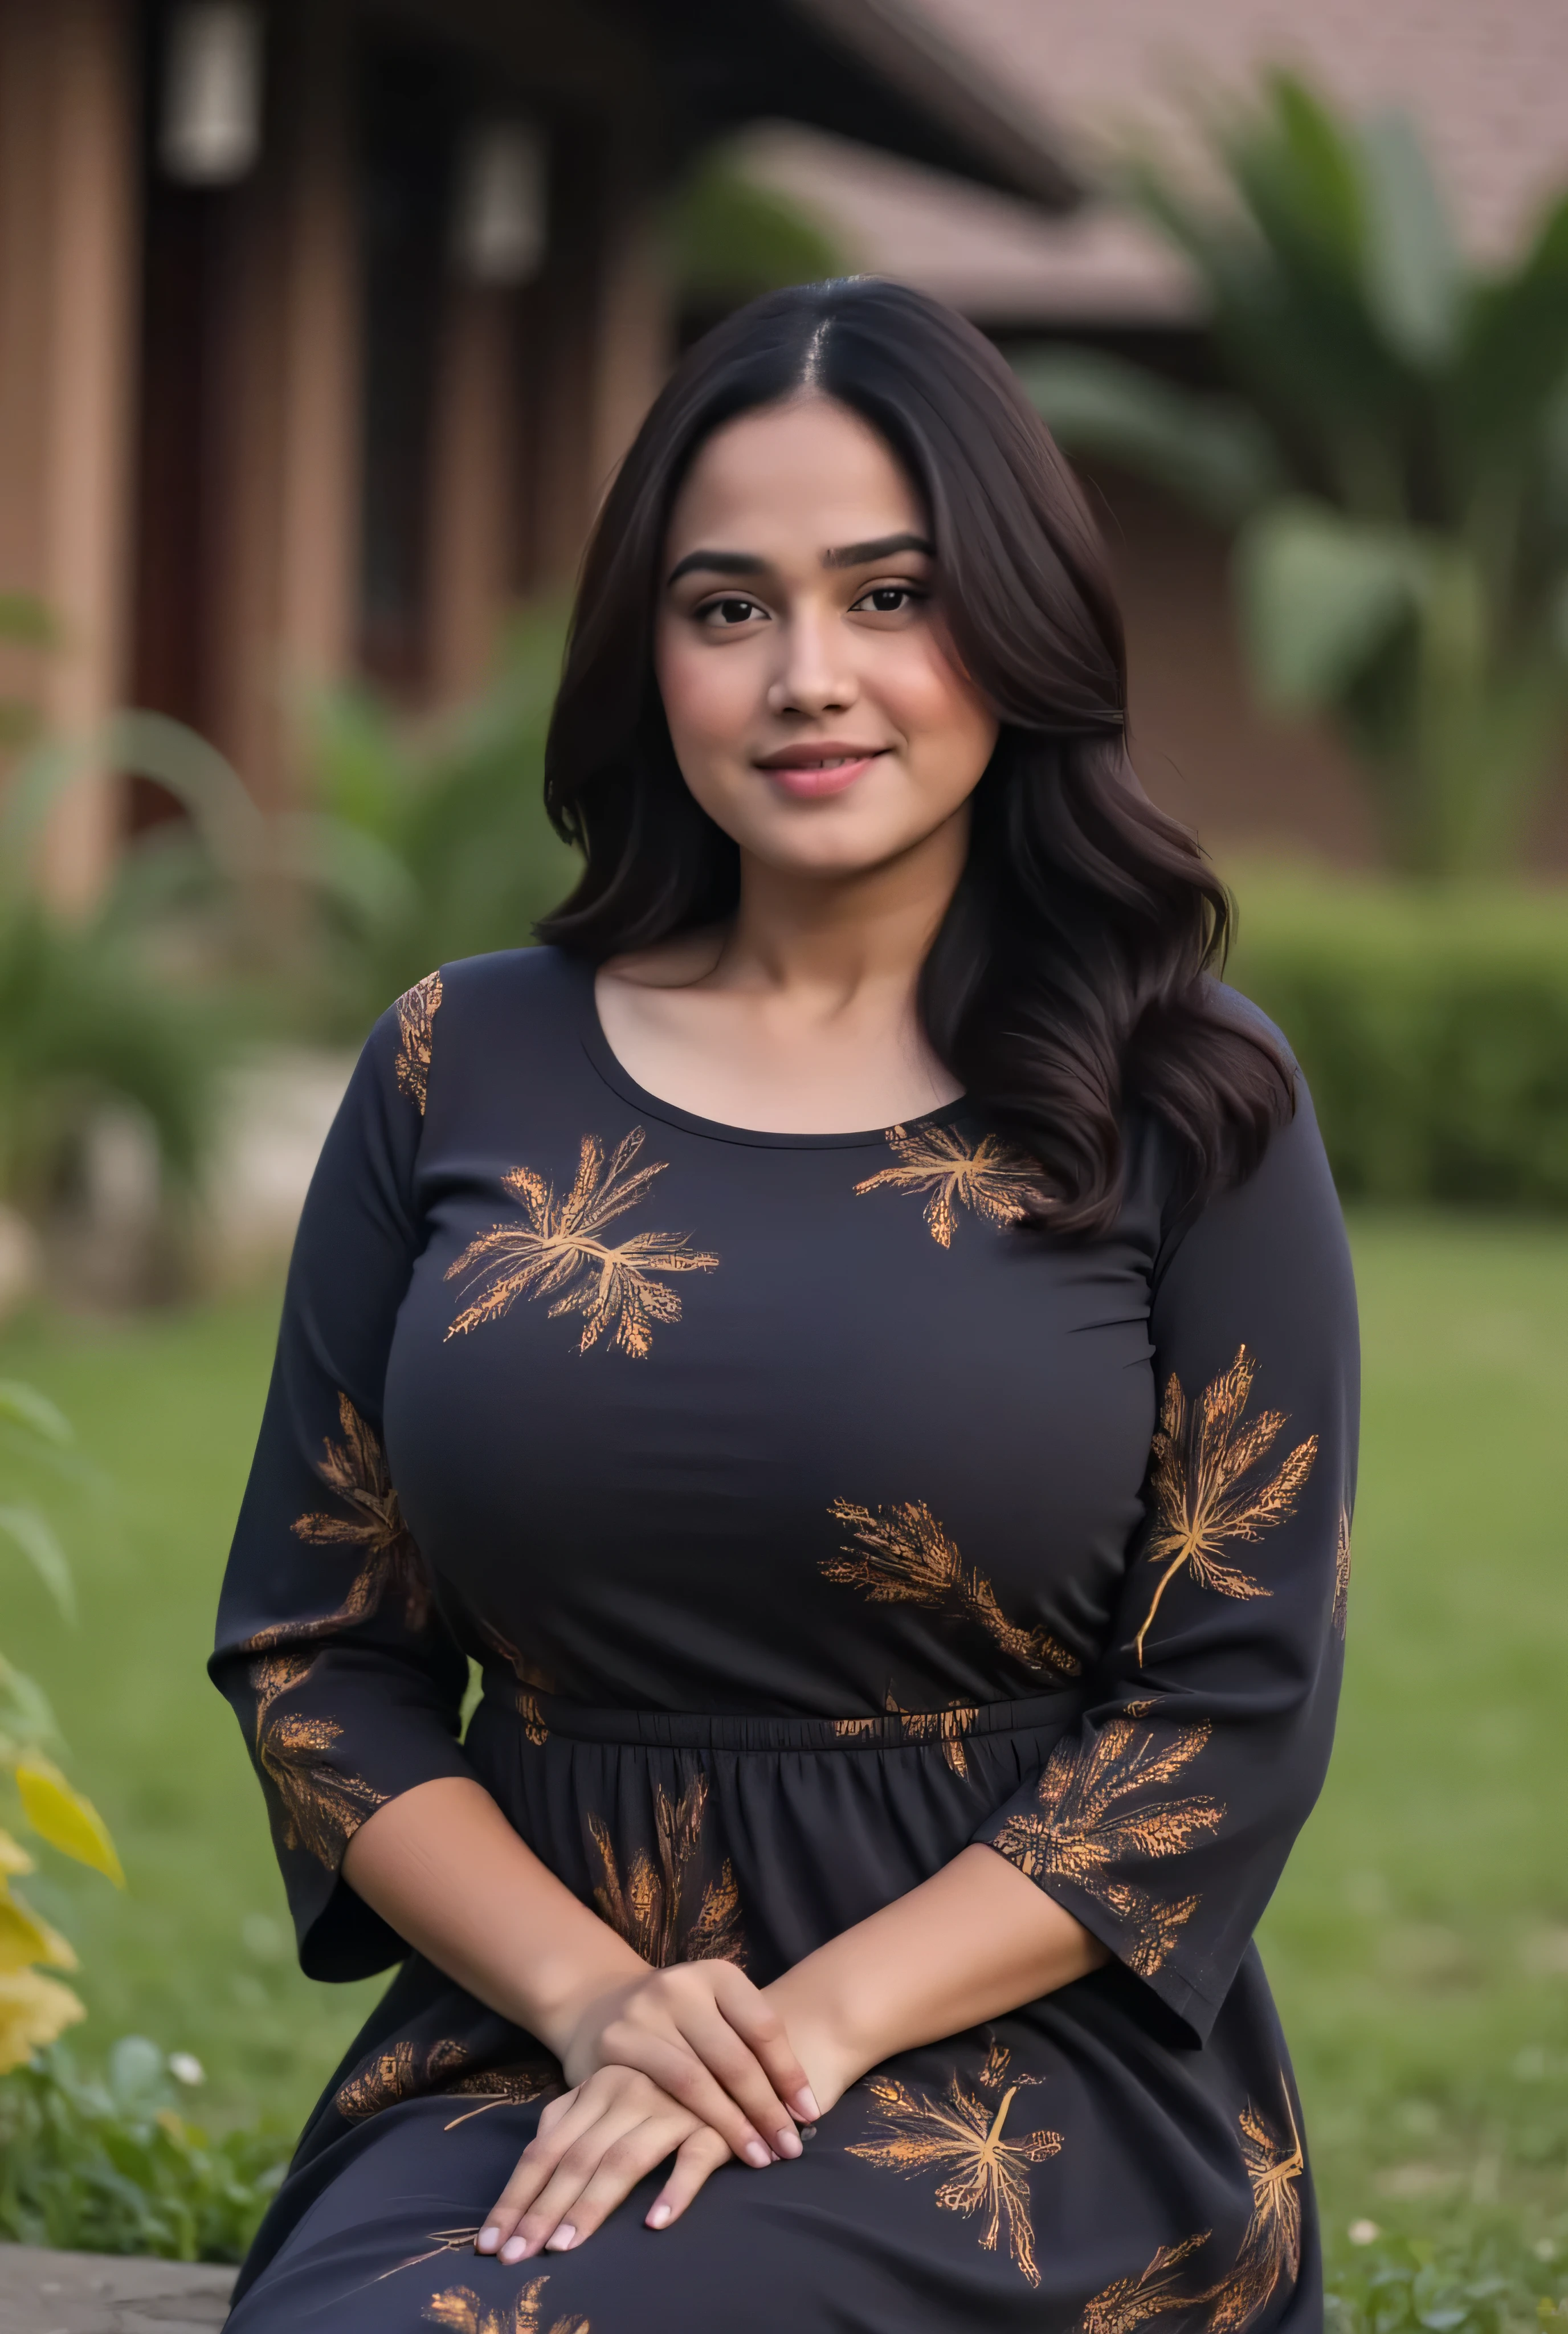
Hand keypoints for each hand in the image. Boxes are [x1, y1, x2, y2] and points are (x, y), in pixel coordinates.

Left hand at [476, 2066, 733, 2258]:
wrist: (733, 2039)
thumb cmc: (662, 2073)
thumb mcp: (609, 2084)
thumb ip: (572, 2114)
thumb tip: (535, 2150)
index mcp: (595, 2089)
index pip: (544, 2150)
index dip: (515, 2197)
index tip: (490, 2245)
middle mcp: (626, 2095)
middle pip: (575, 2160)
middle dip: (541, 2212)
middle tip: (516, 2257)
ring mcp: (670, 2108)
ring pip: (623, 2160)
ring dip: (591, 2205)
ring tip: (565, 2247)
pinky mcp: (715, 2124)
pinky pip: (694, 2158)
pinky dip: (675, 2189)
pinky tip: (656, 2221)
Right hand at [559, 1959, 819, 2168]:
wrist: (607, 2005)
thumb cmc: (683, 2022)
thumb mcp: (719, 2015)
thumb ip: (752, 2048)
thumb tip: (803, 2109)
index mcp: (717, 1973)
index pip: (764, 2027)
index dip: (790, 2074)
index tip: (810, 2114)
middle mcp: (680, 1985)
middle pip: (734, 2057)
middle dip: (766, 2108)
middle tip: (791, 2148)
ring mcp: (645, 2012)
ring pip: (697, 2081)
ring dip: (733, 2126)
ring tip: (761, 2157)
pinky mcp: (616, 2043)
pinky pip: (660, 2094)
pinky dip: (691, 2126)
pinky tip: (709, 2151)